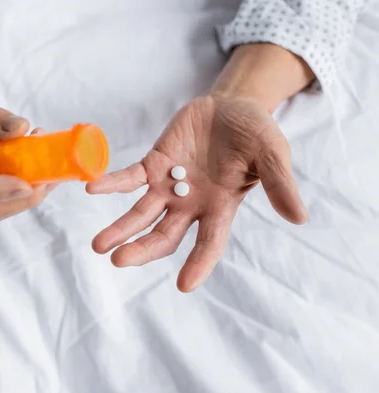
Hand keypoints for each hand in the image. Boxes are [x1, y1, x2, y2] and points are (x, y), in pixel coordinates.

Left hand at [87, 94, 307, 290]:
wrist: (232, 107)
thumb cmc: (256, 134)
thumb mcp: (272, 153)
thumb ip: (280, 183)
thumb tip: (299, 218)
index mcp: (220, 208)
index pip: (209, 244)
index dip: (198, 264)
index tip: (183, 285)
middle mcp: (191, 205)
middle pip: (163, 236)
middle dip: (142, 249)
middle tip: (119, 260)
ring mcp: (169, 186)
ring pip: (141, 214)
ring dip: (120, 228)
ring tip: (99, 245)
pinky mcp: (153, 165)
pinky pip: (129, 178)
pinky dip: (112, 184)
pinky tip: (93, 189)